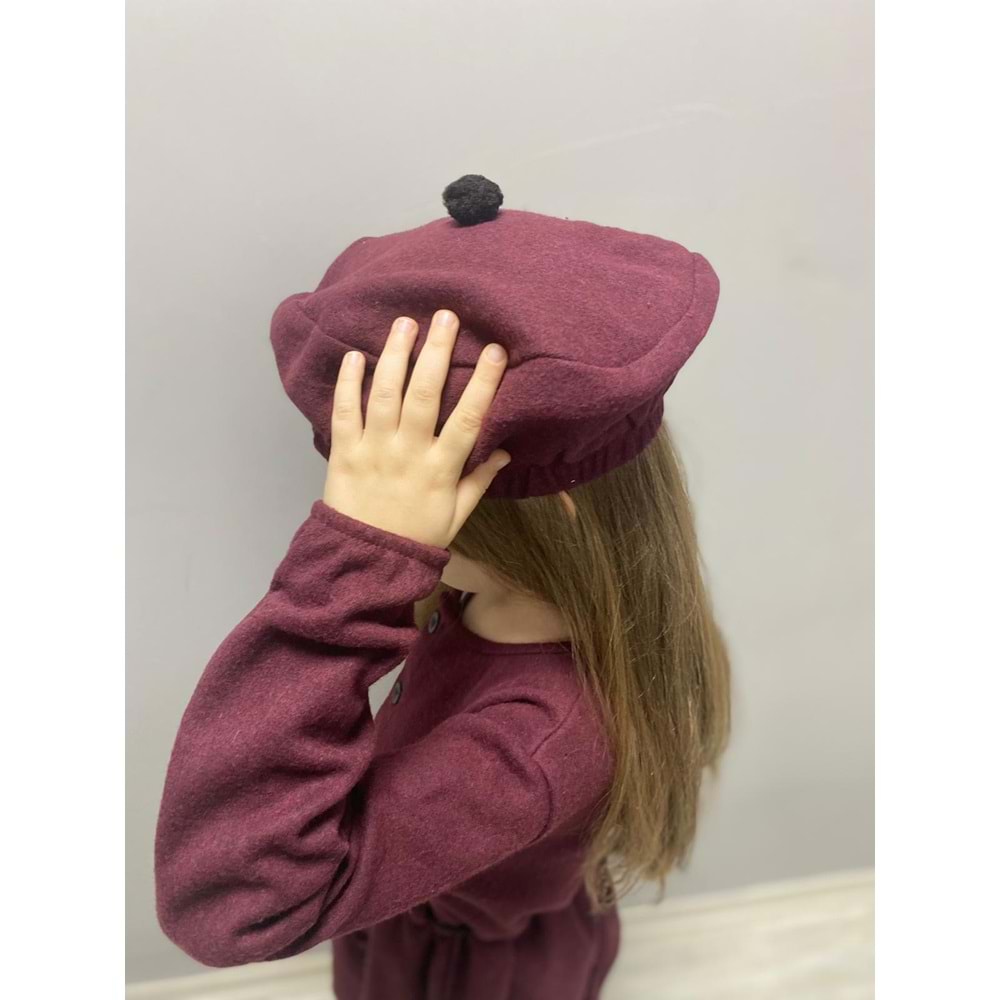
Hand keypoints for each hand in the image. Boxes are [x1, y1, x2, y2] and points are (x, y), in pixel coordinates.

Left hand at [322, 309, 510, 548]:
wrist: (364, 561)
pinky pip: (344, 412)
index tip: (495, 352)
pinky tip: (354, 356)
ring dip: (394, 355)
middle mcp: (407, 454)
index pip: (467, 420)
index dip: (483, 384)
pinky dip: (347, 383)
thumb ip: (479, 480)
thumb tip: (505, 451)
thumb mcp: (456, 515)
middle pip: (423, 395)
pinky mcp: (343, 452)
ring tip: (405, 323)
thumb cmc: (416, 537)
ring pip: (384, 395)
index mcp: (440, 470)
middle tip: (446, 316)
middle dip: (437, 352)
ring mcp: (373, 450)